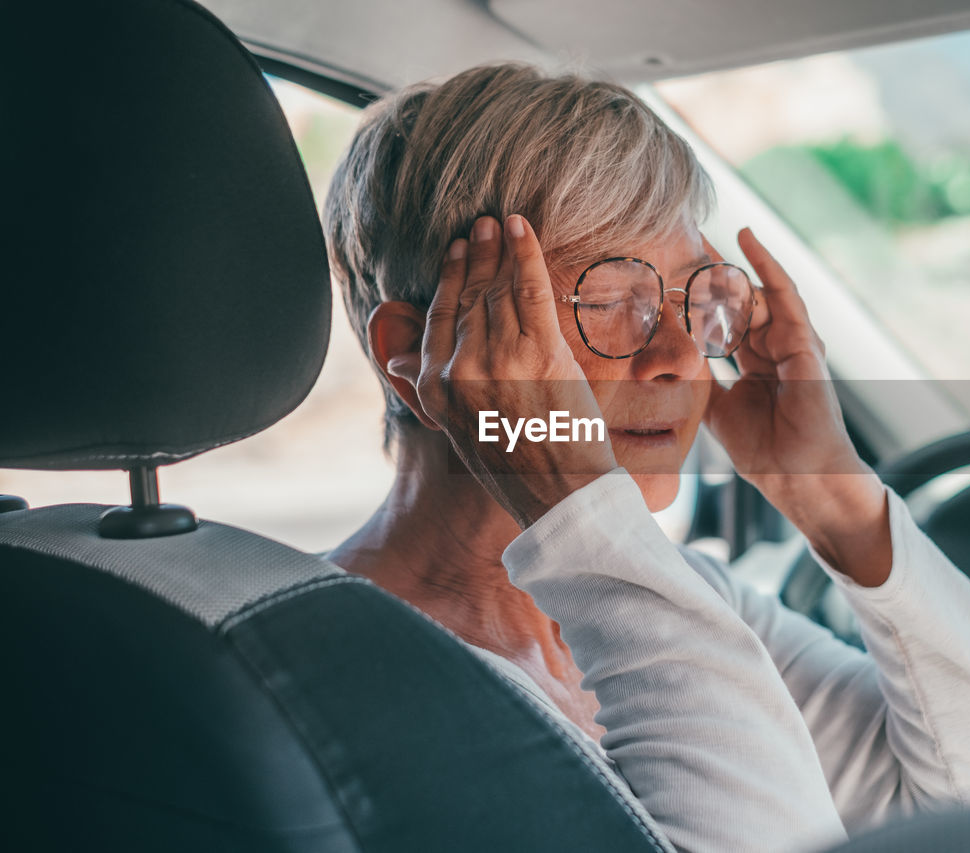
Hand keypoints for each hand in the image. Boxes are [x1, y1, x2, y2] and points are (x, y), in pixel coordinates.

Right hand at [389, 214, 617, 526]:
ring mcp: (500, 361)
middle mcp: (460, 371)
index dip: (447, 280)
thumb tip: (398, 360)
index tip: (454, 253)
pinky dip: (526, 254)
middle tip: (479, 225)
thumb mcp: (457, 430)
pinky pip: (530, 290)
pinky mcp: (541, 354)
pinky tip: (522, 228)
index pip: (438, 319)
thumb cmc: (514, 468)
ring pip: (496, 291)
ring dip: (498, 251)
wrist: (558, 498)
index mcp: (435, 390)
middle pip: (466, 299)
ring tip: (499, 224)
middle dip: (474, 258)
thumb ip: (429, 388)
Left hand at [704, 228, 891, 584]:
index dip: (699, 297)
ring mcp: (792, 342)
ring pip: (755, 293)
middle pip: (738, 299)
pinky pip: (784, 294)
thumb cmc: (763, 449)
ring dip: (727, 267)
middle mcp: (775, 347)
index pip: (724, 319)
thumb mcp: (716, 408)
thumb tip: (670, 355)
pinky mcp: (804, 341)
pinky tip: (747, 239)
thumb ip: (702, 378)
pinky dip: (766, 264)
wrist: (797, 475)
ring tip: (698, 241)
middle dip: (710, 272)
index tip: (670, 272)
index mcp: (755, 364)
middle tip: (679, 241)